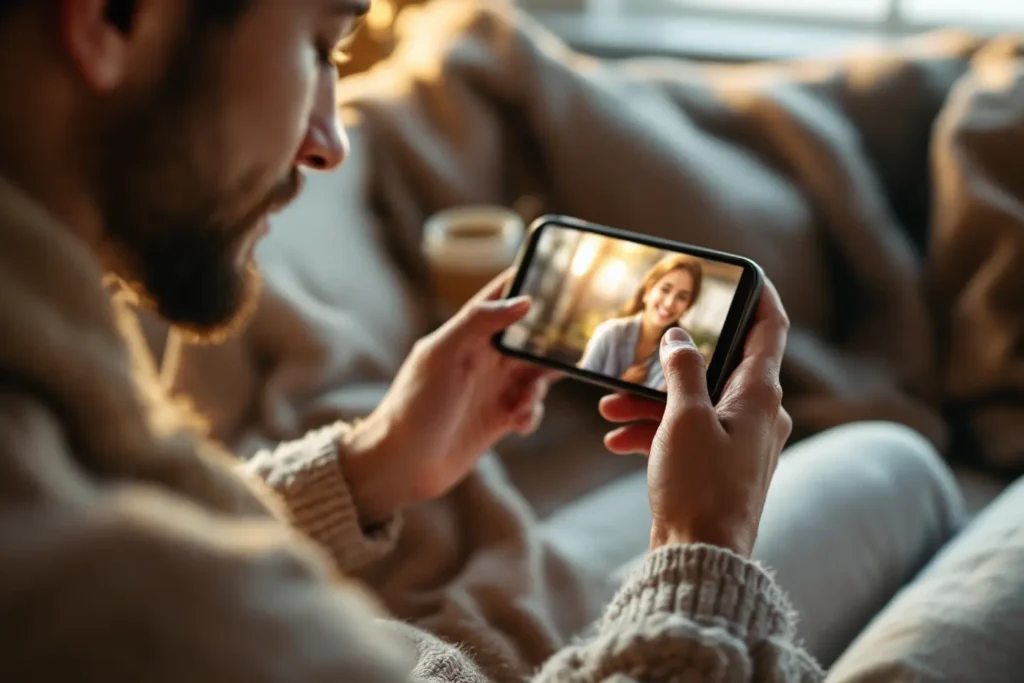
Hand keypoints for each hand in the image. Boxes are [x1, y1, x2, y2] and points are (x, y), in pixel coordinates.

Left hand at [343, 272, 557, 523]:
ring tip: (524, 400)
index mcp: (467, 335)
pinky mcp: (498, 419)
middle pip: (528, 338)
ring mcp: (491, 388)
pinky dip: (532, 414)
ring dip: (540, 385)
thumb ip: (478, 322)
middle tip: (570, 349)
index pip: (501, 298)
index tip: (561, 279)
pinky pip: (530, 408)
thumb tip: (524, 300)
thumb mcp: (443, 356)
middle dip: (548, 342)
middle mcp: (482, 358)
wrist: (402, 464)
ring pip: (535, 374)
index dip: (528, 285)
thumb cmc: (414, 405)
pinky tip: (518, 423)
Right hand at [598, 281, 791, 556]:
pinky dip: (655, 429)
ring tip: (609, 404)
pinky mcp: (718, 465)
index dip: (759, 296)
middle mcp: (758, 415)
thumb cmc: (698, 487)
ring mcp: (739, 442)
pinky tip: (618, 437)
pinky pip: (687, 433)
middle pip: (718, 367)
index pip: (770, 329)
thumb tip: (681, 338)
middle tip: (643, 345)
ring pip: (695, 402)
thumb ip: (682, 370)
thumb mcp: (684, 418)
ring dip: (652, 399)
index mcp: (761, 396)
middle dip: (672, 360)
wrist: (699, 557)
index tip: (743, 275)